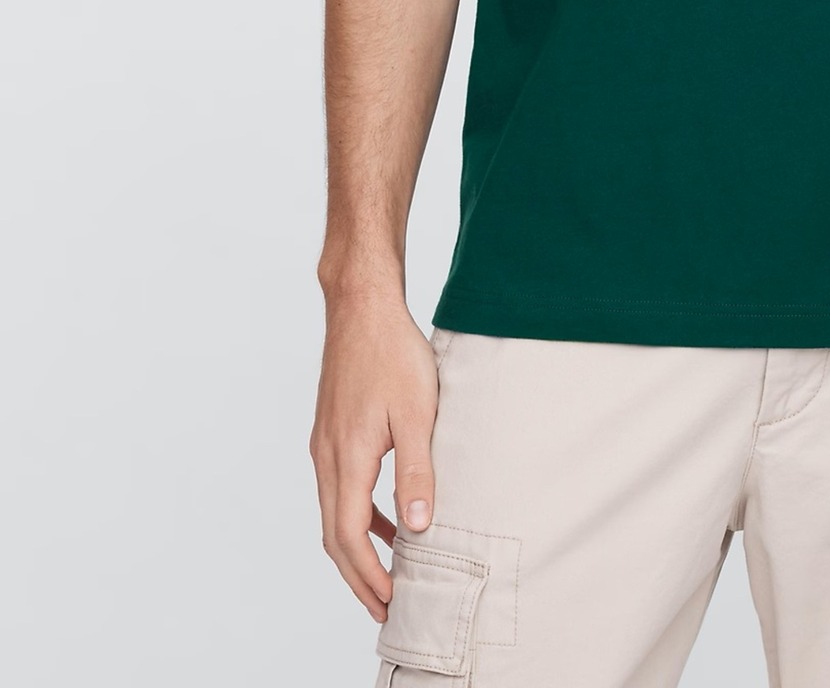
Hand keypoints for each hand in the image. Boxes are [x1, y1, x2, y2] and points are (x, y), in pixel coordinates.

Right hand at [309, 294, 441, 621]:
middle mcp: (327, 457)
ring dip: (358, 549)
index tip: (391, 603)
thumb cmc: (393, 352)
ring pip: (335, 513)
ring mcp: (325, 444)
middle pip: (335, 535)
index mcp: (347, 458)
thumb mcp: (418, 413)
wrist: (362, 307)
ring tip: (388, 575)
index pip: (348, 538)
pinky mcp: (332, 431)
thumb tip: (418, 527)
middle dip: (359, 576)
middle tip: (385, 608)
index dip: (368, 576)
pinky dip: (361, 515)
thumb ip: (417, 471)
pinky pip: (341, 488)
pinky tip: (390, 519)